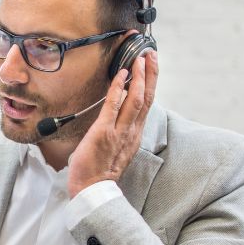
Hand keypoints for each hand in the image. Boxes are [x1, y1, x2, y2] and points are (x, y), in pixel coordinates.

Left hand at [67, 49, 158, 197]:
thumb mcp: (117, 149)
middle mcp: (132, 131)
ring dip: (139, 77)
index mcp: (135, 135)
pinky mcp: (104, 132)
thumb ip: (121, 131)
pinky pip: (114, 106)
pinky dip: (119, 89)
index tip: (151, 66)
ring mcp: (120, 132)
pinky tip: (121, 75)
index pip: (147, 104)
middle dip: (150, 74)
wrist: (92, 190)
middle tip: (151, 54)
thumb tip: (118, 112)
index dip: (150, 83)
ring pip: (136, 99)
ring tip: (139, 58)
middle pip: (147, 97)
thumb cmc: (99, 171)